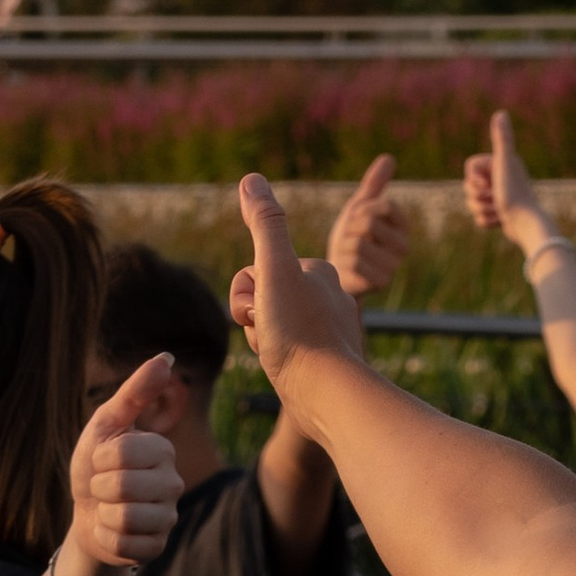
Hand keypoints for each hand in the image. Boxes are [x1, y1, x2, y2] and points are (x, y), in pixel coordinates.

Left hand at [65, 355, 184, 575]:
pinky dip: (106, 537)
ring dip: (102, 513)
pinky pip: (124, 545)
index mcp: (163, 450)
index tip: (101, 460)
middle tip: (103, 486)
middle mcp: (173, 484)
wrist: (87, 511)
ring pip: (125, 519)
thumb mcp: (107, 424)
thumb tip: (167, 357)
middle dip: (99, 487)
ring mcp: (168, 518)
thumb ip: (135, 393)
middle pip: (123, 487)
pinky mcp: (157, 546)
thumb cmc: (96, 464)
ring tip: (107, 508)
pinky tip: (111, 530)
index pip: (123, 454)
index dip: (99, 459)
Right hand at [229, 171, 370, 391]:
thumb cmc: (300, 333)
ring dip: (262, 340)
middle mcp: (326, 295)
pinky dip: (277, 360)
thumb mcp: (275, 270)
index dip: (246, 294)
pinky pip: (284, 351)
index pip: (257, 271)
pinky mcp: (322, 358)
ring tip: (280, 355)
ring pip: (270, 326)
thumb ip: (265, 224)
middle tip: (270, 336)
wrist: (328, 396)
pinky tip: (288, 371)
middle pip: (261, 297)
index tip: (264, 312)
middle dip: (253, 318)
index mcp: (318, 271)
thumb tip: (251, 180)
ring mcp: (325, 328)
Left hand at [325, 151, 408, 301]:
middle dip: (350, 229)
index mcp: (403, 226)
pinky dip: (343, 262)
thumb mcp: (360, 208)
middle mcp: (404, 246)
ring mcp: (394, 266)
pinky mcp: (381, 283)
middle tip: (350, 240)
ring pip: (357, 243)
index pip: (385, 205)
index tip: (358, 220)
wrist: (340, 274)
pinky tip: (347, 269)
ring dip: (343, 246)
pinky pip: (354, 262)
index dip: (363, 209)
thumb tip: (389, 158)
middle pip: (368, 223)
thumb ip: (374, 185)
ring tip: (347, 255)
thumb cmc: (351, 238)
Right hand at [463, 110, 555, 260]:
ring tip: (500, 211)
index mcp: (501, 163)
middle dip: (478, 197)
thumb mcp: (505, 163)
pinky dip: (488, 222)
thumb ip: (503, 139)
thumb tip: (501, 113)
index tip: (489, 184)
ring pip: (472, 203)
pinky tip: (502, 220)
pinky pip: (479, 218)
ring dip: (483, 210)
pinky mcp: (499, 214)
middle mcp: (501, 177)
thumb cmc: (515, 193)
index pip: (470, 167)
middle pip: (468, 186)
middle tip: (495, 198)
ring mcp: (499, 195)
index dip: (473, 178)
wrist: (526, 224)